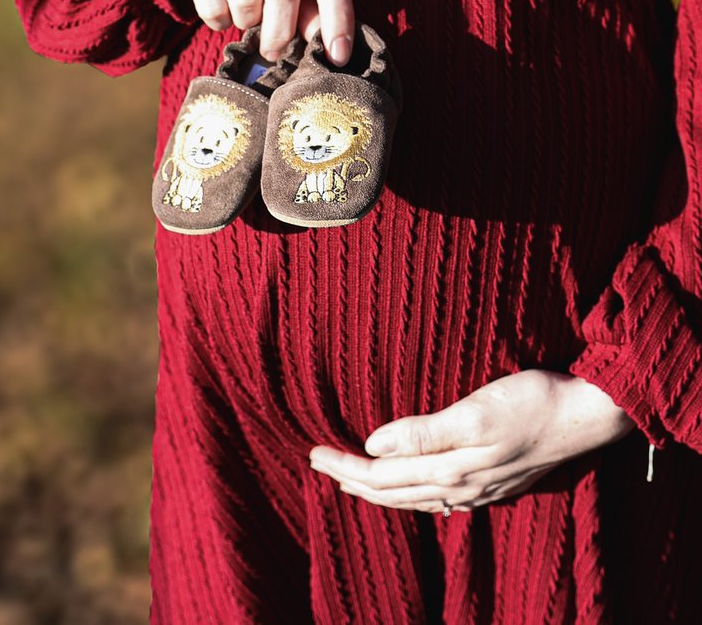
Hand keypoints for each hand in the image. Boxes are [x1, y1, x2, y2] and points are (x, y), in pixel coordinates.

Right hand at [163, 0, 353, 63]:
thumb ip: (309, 7)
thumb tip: (328, 45)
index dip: (338, 19)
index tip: (338, 57)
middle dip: (283, 32)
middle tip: (274, 53)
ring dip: (247, 22)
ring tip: (243, 18)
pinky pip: (213, 5)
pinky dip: (219, 21)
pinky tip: (220, 11)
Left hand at [309, 371, 634, 513]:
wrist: (586, 415)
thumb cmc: (532, 403)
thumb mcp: (475, 412)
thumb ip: (424, 432)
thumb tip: (374, 445)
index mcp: (450, 472)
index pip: (382, 476)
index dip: (345, 466)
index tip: (313, 453)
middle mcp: (460, 489)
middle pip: (392, 492)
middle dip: (351, 479)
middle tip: (317, 462)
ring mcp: (478, 489)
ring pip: (414, 497)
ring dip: (378, 488)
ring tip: (351, 477)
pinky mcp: (492, 480)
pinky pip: (437, 496)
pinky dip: (410, 491)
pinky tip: (409, 487)